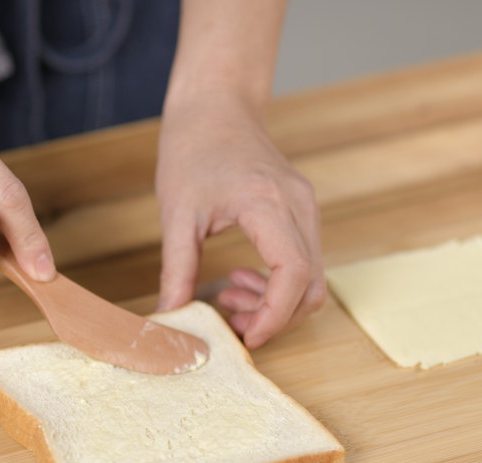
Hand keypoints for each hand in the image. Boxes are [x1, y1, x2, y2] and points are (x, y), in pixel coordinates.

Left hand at [154, 92, 323, 347]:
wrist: (216, 104)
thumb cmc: (193, 148)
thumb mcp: (176, 214)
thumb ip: (176, 271)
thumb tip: (169, 319)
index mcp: (268, 203)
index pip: (293, 273)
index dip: (275, 315)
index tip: (247, 338)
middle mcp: (298, 206)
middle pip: (311, 285)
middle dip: (275, 317)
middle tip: (232, 325)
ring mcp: (306, 208)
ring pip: (312, 278)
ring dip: (276, 303)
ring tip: (228, 300)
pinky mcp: (301, 212)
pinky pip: (304, 261)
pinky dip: (278, 283)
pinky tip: (240, 281)